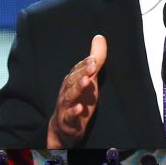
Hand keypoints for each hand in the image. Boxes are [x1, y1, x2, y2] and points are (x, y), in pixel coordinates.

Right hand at [46, 35, 105, 149]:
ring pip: (70, 96)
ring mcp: (66, 106)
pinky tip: (80, 108)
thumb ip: (96, 60)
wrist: (65, 127)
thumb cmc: (79, 99)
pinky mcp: (68, 121)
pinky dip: (74, 112)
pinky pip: (70, 116)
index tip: (94, 58)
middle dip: (82, 72)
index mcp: (72, 81)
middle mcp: (67, 91)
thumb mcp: (90, 79)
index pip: (77, 70)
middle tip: (93, 66)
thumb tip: (100, 37)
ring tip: (87, 82)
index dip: (85, 64)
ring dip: (78, 88)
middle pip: (72, 80)